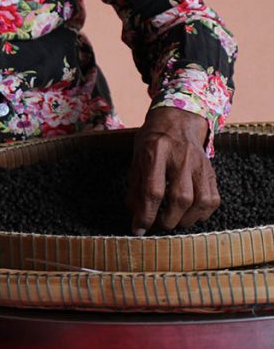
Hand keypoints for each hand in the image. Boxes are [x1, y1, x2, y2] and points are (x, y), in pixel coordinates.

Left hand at [127, 106, 219, 235]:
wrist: (178, 119)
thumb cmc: (152, 141)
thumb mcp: (137, 159)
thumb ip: (135, 188)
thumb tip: (136, 218)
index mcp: (156, 151)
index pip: (153, 190)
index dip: (146, 215)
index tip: (138, 229)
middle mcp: (181, 157)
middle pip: (181, 198)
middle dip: (168, 220)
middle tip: (159, 225)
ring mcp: (200, 163)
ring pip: (201, 201)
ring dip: (187, 220)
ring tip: (175, 221)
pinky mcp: (211, 170)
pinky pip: (214, 198)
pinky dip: (202, 213)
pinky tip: (190, 214)